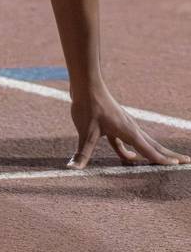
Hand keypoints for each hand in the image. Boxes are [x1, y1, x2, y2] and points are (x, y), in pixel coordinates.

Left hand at [68, 89, 190, 167]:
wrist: (86, 83)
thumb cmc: (88, 106)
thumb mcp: (86, 132)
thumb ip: (82, 152)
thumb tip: (72, 168)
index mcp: (129, 132)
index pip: (150, 151)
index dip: (163, 160)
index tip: (179, 165)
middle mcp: (131, 128)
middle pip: (154, 146)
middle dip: (169, 155)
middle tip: (187, 162)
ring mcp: (124, 125)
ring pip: (143, 143)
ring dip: (154, 153)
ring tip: (167, 161)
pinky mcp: (116, 123)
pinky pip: (127, 141)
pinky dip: (130, 151)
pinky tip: (129, 158)